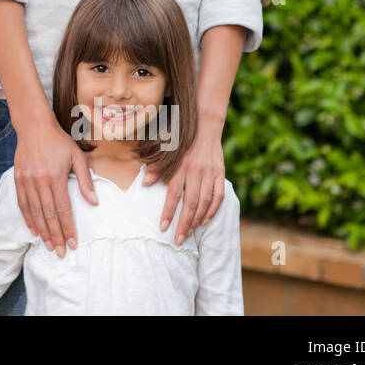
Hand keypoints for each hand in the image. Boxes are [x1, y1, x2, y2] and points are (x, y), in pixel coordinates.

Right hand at [13, 120, 96, 257]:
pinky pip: (22, 204)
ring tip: (49, 246)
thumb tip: (94, 202)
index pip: (63, 209)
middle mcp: (39, 181)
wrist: (34, 126)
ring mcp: (26, 181)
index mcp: (55, 176)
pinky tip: (34, 230)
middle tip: (61, 252)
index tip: (73, 243)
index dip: (68, 228)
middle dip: (56, 236)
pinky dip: (28, 219)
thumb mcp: (77, 156)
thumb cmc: (59, 141)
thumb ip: (85, 180)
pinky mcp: (18, 179)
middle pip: (48, 215)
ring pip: (35, 212)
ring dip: (42, 231)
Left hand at [146, 127, 223, 244]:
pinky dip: (212, 210)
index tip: (162, 227)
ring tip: (189, 232)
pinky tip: (205, 220)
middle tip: (178, 240)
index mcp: (180, 167)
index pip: (173, 194)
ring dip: (197, 219)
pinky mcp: (220, 173)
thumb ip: (156, 168)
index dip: (168, 212)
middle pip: (190, 203)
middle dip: (184, 223)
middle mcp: (196, 171)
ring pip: (205, 202)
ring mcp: (210, 173)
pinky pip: (218, 196)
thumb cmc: (180, 140)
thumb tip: (144, 183)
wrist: (204, 125)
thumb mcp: (165, 150)